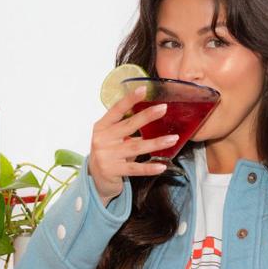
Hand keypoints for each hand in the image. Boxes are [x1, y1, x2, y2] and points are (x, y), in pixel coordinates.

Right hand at [89, 85, 175, 205]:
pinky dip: (149, 167)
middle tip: (163, 108)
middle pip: (128, 125)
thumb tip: (151, 117)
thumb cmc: (107, 153)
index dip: (129, 99)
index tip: (143, 89)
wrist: (95, 179)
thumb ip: (126, 130)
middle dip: (147, 116)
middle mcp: (102, 140)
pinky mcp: (113, 171)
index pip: (116, 110)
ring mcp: (107, 156)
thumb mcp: (111, 138)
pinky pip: (135, 169)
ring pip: (136, 147)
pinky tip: (161, 166)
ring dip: (156, 143)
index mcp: (101, 127)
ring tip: (172, 139)